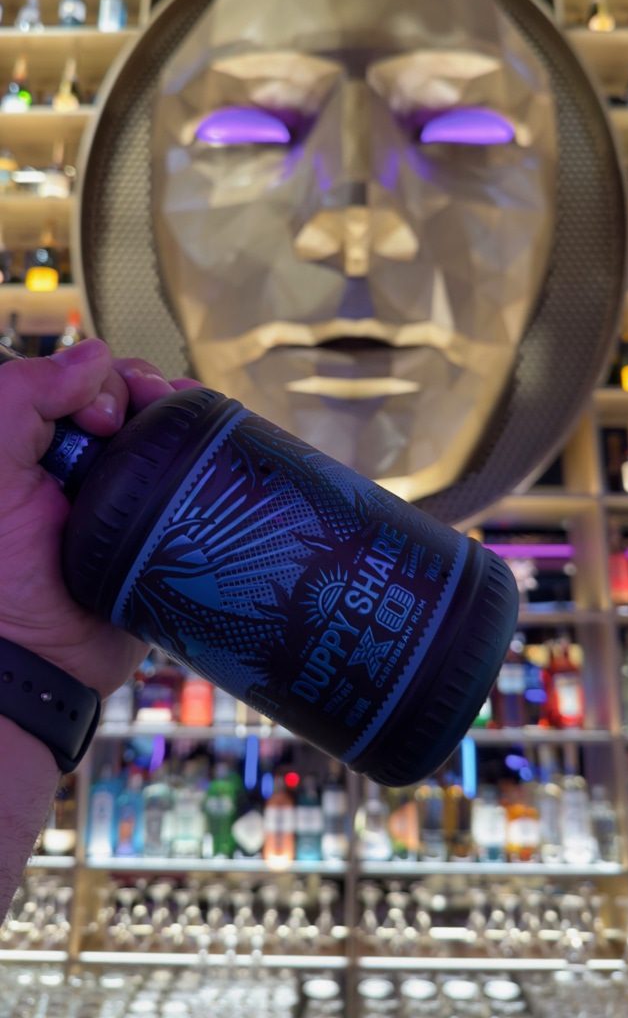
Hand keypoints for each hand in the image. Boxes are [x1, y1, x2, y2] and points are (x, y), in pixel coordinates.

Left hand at [0, 338, 198, 696]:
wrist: (37, 662)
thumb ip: (20, 394)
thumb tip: (94, 358)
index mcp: (31, 447)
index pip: (74, 383)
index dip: (95, 383)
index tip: (97, 419)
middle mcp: (76, 466)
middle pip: (123, 398)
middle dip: (142, 389)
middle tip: (147, 411)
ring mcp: (121, 496)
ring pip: (159, 430)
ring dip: (178, 410)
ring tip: (188, 417)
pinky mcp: (158, 525)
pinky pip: (188, 475)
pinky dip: (204, 448)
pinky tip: (215, 438)